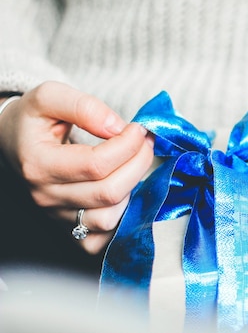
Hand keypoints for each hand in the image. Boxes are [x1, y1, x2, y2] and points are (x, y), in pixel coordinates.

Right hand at [0, 81, 153, 253]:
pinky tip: (126, 190)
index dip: (128, 145)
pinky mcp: (69, 229)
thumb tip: (117, 127)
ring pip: (110, 217)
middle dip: (139, 163)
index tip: (139, 128)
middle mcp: (46, 197)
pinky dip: (122, 218)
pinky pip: (103, 238)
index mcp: (38, 164)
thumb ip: (84, 106)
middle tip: (145, 142)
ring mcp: (57, 217)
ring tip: (135, 162)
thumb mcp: (50, 96)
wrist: (15, 141)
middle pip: (109, 192)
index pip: (96, 164)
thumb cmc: (33, 119)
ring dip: (134, 188)